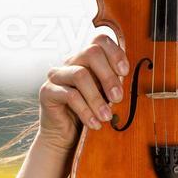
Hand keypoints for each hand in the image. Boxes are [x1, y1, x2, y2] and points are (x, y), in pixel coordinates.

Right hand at [37, 34, 129, 153]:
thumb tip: (131, 80)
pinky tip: (95, 124)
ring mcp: (57, 75)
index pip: (100, 40)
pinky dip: (86, 111)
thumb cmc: (90, 112)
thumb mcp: (106, 96)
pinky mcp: (47, 91)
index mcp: (87, 59)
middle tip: (118, 98)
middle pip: (91, 53)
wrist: (67, 136)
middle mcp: (71, 62)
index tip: (125, 72)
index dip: (115, 52)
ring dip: (97, 98)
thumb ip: (115, 84)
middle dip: (108, 76)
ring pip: (80, 75)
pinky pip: (70, 95)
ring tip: (106, 116)